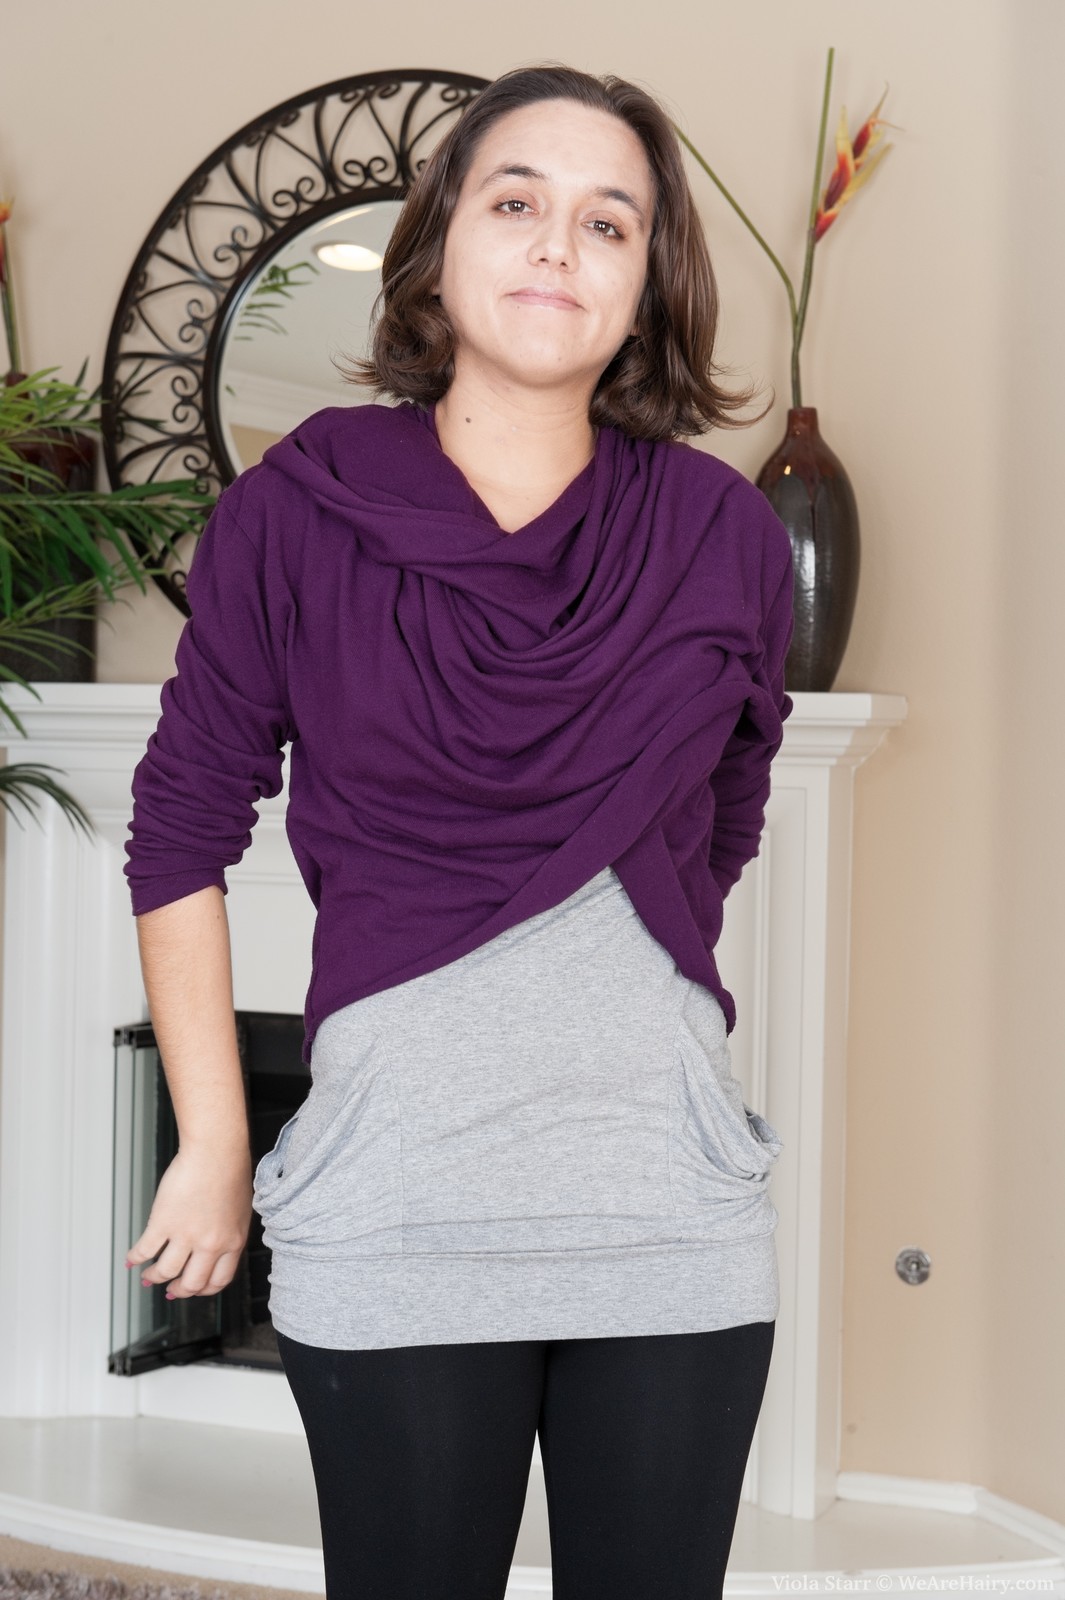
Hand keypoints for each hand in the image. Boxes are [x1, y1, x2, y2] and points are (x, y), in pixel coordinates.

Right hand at [125, 1142, 253, 1298]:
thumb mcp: (240, 1210)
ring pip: (166, 1272)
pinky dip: (135, 1258)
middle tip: (169, 1289)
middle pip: (191, 1283)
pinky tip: (131, 1259)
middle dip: (178, 1290)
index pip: (218, 1281)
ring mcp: (186, 1235)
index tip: (193, 1289)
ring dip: (154, 1277)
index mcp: (233, 1241)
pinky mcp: (164, 1222)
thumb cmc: (230, 1171)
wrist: (216, 1151)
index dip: (203, 1290)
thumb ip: (229, 1233)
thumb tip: (217, 1247)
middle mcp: (210, 1244)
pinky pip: (145, 1250)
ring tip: (148, 1275)